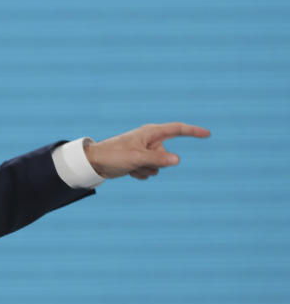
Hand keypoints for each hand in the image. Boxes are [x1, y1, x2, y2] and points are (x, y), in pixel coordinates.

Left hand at [85, 122, 209, 179]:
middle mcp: (150, 141)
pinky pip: (150, 172)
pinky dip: (140, 174)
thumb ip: (158, 159)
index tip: (207, 134)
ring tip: (130, 165)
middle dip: (155, 163)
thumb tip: (177, 160)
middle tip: (136, 161)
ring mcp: (146, 152)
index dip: (193, 131)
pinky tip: (127, 170)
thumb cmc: (114, 155)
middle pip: (167, 156)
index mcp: (150, 133)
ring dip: (146, 170)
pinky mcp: (141, 162)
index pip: (177, 129)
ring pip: (159, 167)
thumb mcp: (137, 158)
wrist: (95, 163)